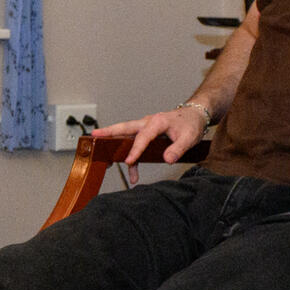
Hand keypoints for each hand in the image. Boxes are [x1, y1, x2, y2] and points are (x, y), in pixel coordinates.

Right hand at [95, 106, 209, 165]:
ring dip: (116, 147)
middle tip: (94, 136)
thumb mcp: (189, 137)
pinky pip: (135, 145)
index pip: (143, 136)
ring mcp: (145, 127)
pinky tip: (133, 173)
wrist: (195, 115)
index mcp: (157, 122)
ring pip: (126, 136)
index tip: (129, 161)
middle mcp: (147, 122)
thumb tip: (167, 159)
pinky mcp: (146, 134)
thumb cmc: (191, 123)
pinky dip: (132, 158)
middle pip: (124, 128)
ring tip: (106, 161)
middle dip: (108, 132)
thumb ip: (178, 149)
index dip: (135, 149)